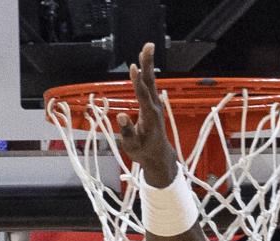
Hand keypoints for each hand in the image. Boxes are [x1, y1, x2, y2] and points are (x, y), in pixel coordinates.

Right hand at [116, 43, 178, 185]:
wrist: (158, 154)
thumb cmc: (143, 151)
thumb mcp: (132, 146)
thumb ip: (127, 132)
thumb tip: (121, 116)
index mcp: (149, 116)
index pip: (142, 95)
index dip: (137, 81)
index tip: (134, 68)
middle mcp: (154, 106)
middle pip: (149, 82)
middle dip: (148, 64)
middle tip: (148, 46)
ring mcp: (155, 103)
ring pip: (150, 80)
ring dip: (148, 63)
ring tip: (147, 47)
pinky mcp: (153, 102)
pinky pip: (149, 84)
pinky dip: (147, 71)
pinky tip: (143, 61)